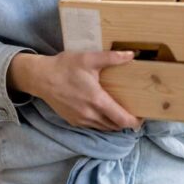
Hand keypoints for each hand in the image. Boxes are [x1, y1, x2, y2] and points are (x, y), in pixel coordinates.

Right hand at [8, 51, 142, 131]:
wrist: (40, 78)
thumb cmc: (64, 67)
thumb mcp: (88, 59)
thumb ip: (111, 58)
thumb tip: (131, 54)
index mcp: (97, 101)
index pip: (122, 120)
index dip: (135, 122)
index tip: (142, 118)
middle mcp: (90, 115)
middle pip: (115, 127)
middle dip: (126, 122)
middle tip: (133, 112)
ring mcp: (81, 120)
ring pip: (104, 128)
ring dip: (113, 123)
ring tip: (119, 113)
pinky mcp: (73, 121)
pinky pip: (92, 126)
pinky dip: (101, 123)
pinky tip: (101, 111)